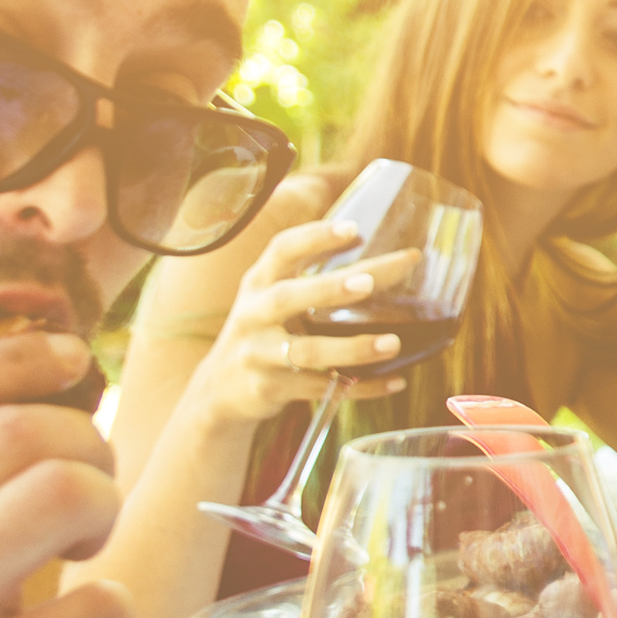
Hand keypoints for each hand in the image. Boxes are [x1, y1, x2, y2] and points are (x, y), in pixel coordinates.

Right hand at [182, 199, 415, 435]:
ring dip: (352, 348)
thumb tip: (362, 242)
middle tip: (369, 281)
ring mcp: (258, 354)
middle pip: (287, 298)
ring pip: (306, 352)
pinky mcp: (270, 388)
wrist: (221, 389)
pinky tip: (394, 381)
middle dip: (328, 289)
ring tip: (393, 342)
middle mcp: (253, 314)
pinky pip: (321, 388)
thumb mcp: (270, 294)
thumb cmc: (262, 329)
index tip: (353, 229)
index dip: (315, 237)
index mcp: (259, 283)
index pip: (281, 250)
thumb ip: (307, 270)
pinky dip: (360, 386)